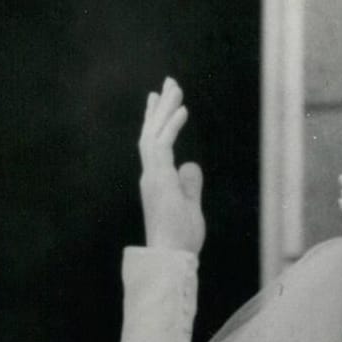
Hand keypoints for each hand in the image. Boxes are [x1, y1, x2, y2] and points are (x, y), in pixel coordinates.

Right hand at [138, 77, 204, 253]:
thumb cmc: (179, 239)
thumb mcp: (190, 207)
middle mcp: (150, 175)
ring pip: (154, 134)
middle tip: (167, 83)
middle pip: (151, 133)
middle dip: (159, 107)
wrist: (169, 258)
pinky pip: (163, 146)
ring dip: (165, 110)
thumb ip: (190, 186)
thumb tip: (191, 165)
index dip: (158, 121)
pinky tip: (182, 110)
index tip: (160, 99)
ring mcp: (152, 177)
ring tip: (175, 88)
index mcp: (156, 181)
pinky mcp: (158, 180)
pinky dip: (172, 126)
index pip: (155, 144)